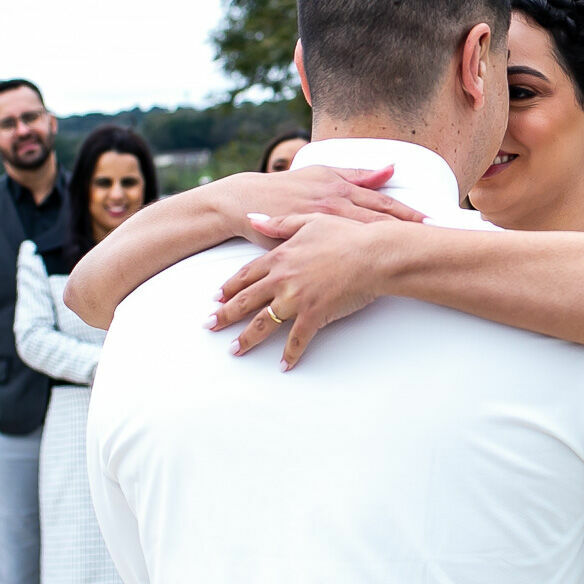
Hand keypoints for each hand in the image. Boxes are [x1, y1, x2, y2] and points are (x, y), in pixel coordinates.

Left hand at [208, 214, 398, 369]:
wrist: (372, 254)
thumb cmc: (347, 235)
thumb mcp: (310, 220)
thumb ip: (279, 223)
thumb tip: (253, 218)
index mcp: (281, 257)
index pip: (247, 275)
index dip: (230, 287)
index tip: (217, 297)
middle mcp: (282, 280)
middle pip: (246, 301)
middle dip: (225, 315)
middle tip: (210, 325)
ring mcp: (296, 299)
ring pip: (263, 323)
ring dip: (246, 339)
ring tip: (234, 349)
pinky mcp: (314, 315)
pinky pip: (298, 340)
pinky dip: (290, 354)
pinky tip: (284, 365)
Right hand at [228, 166, 425, 245]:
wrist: (247, 203)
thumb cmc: (290, 188)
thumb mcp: (323, 174)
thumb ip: (358, 175)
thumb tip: (391, 169)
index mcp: (341, 191)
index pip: (382, 205)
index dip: (408, 214)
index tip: (431, 222)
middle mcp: (333, 206)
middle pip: (376, 222)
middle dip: (404, 232)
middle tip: (430, 241)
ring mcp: (319, 225)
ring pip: (357, 238)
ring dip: (383, 248)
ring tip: (407, 258)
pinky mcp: (304, 242)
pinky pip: (331, 253)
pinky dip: (350, 262)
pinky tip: (366, 274)